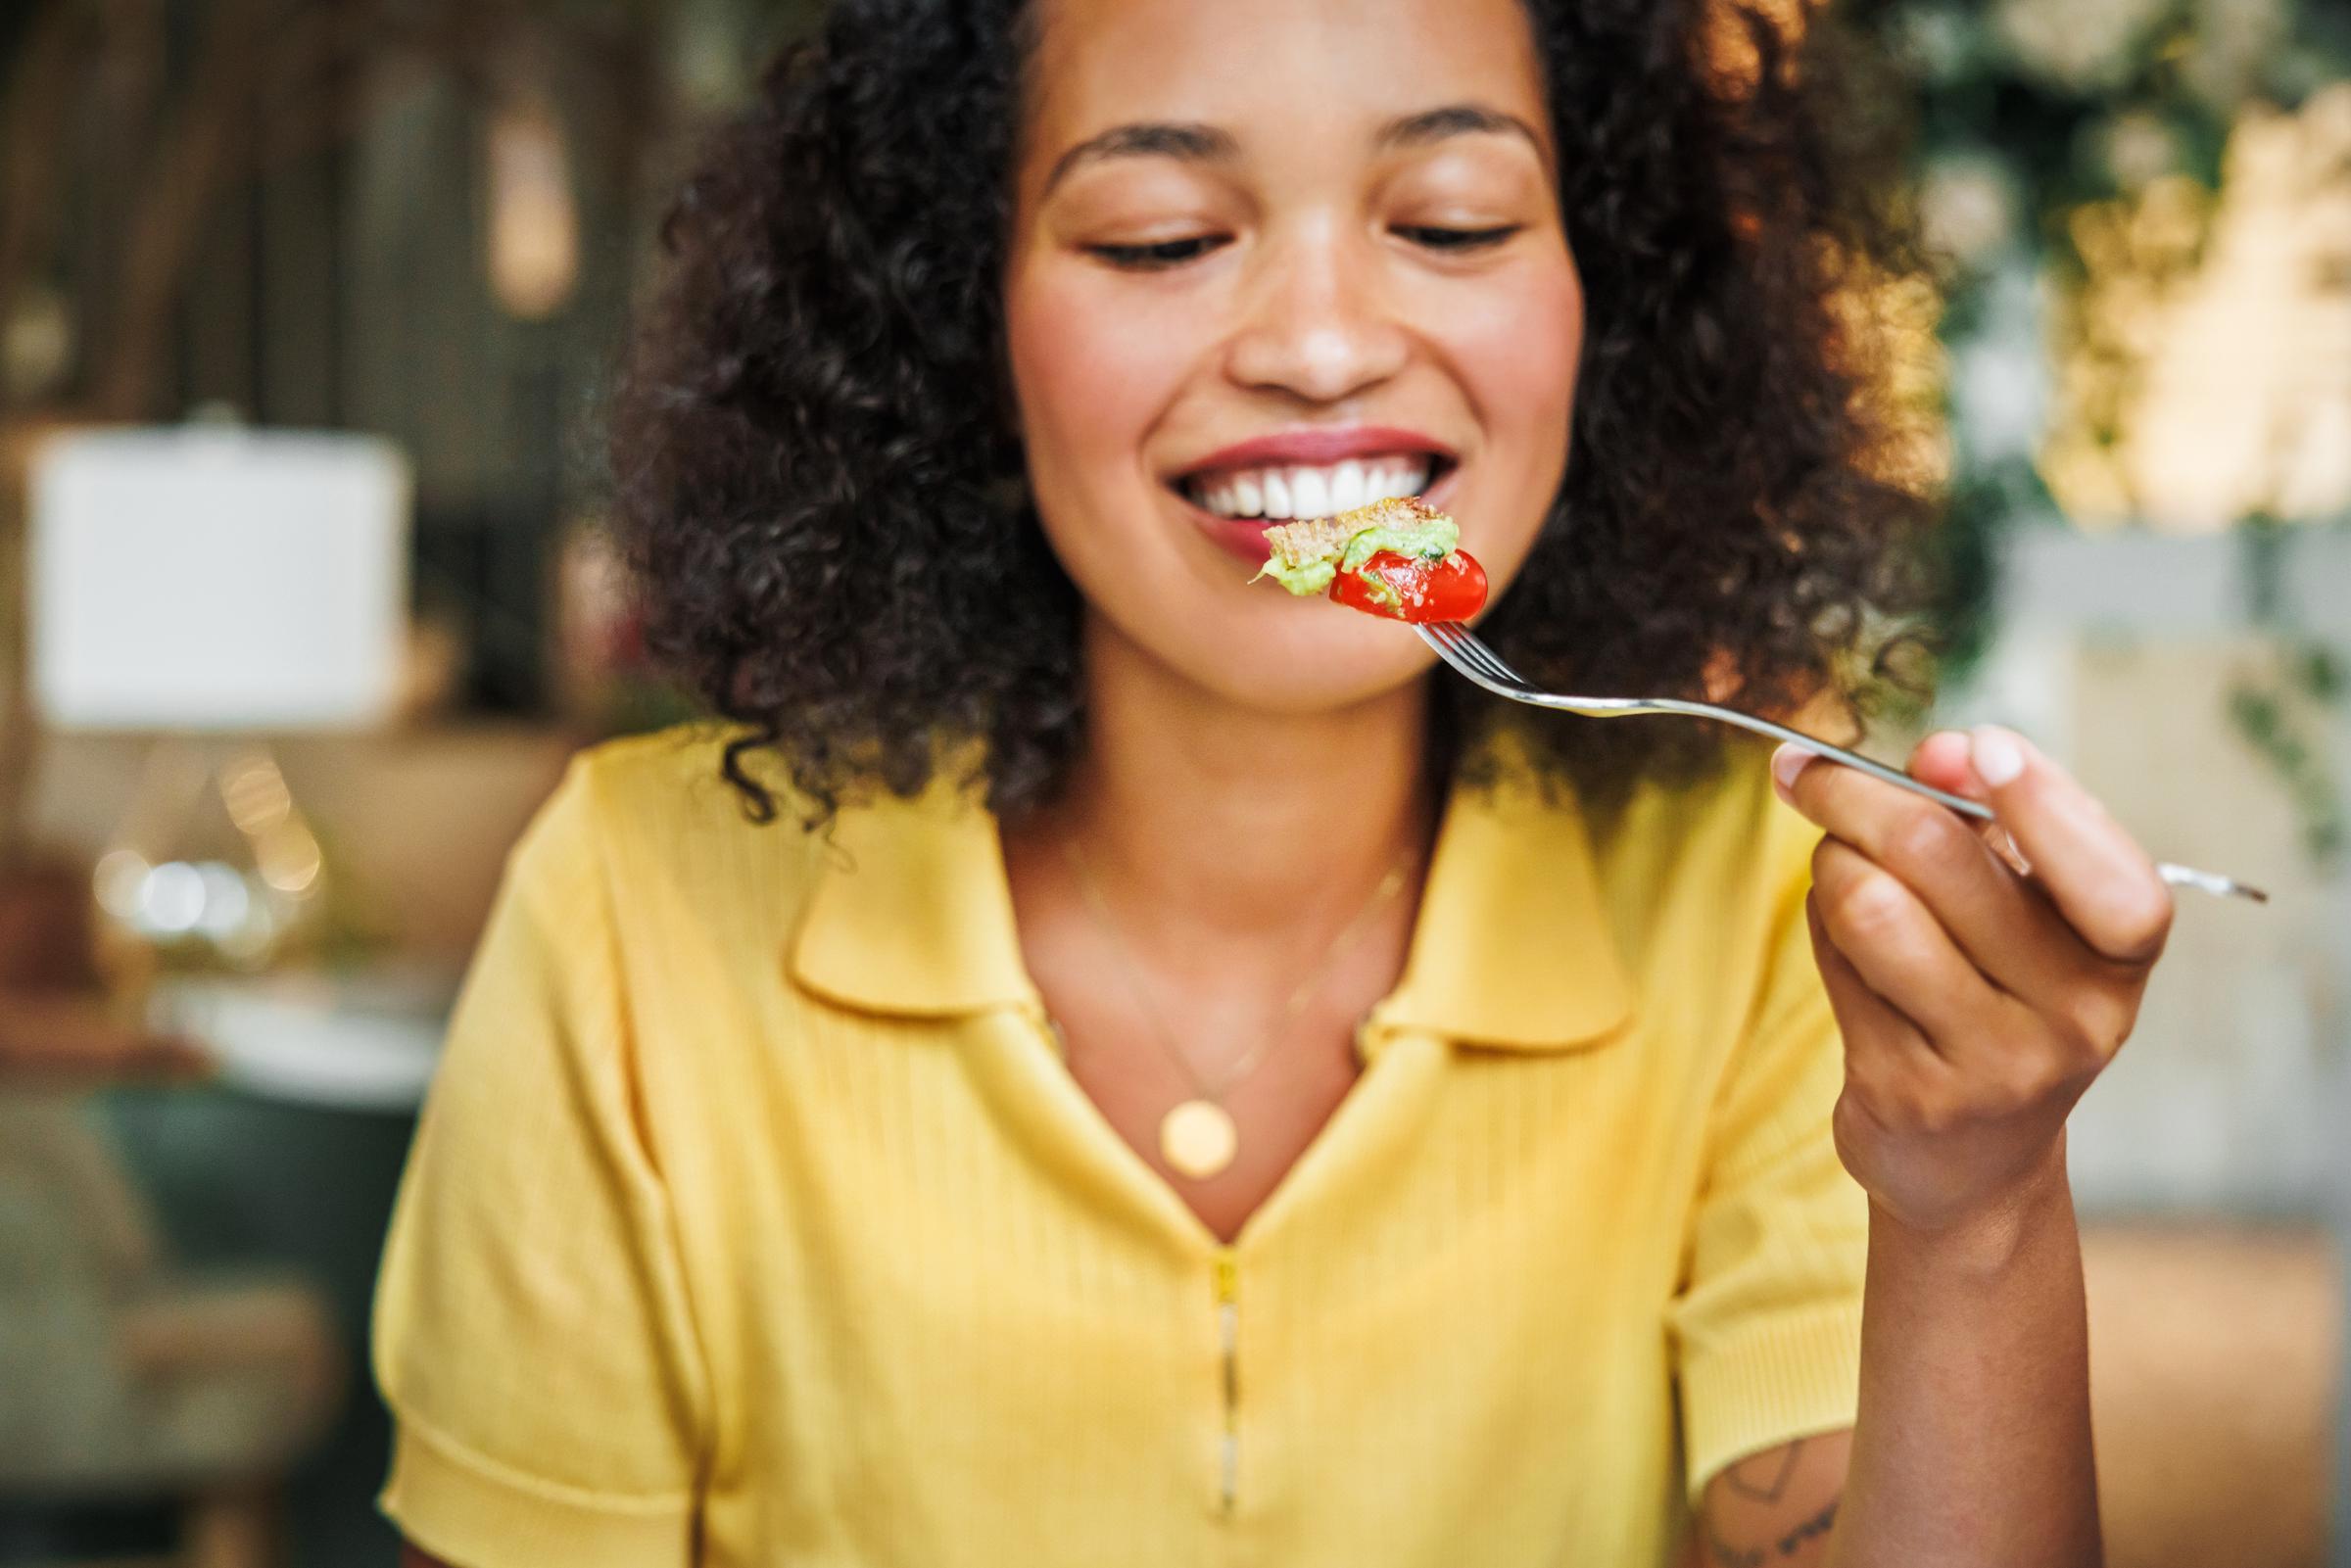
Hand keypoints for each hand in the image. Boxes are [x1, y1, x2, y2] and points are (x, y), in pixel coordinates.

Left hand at [1774, 727, 2173, 1242]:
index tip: (1978, 745)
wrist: (1972, 1162)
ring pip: (1870, 907)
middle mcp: (2074, 1017)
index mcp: (2120, 959)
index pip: (2113, 883)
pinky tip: (1838, 933)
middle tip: (1807, 770)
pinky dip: (1820, 925)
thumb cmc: (1999, 997)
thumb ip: (1990, 824)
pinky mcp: (1907, 1091)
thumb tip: (1940, 753)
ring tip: (1835, 865)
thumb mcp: (2025, 913)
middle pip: (1941, 859)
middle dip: (1856, 793)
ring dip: (1829, 863)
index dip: (2047, 804)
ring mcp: (1990, 1063)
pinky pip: (1835, 963)